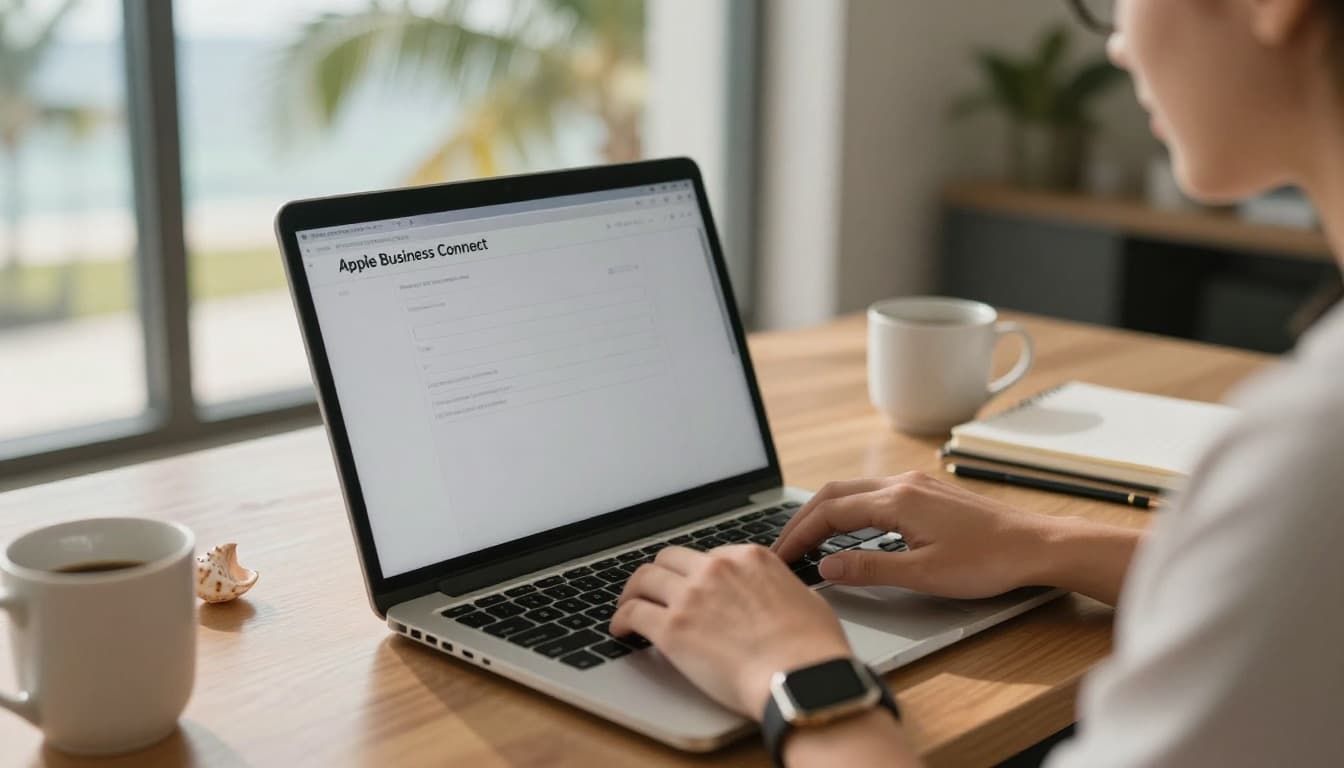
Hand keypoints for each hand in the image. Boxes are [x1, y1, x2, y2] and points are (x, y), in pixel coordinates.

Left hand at [612, 544, 852, 718]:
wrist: (801, 678)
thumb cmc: (812, 649)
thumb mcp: (804, 598)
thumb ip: (778, 588)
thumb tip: (773, 596)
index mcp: (748, 558)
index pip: (707, 555)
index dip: (694, 573)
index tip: (689, 586)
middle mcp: (716, 569)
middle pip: (670, 559)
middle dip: (659, 574)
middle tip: (653, 590)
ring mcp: (691, 596)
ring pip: (644, 579)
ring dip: (633, 593)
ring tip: (628, 606)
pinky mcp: (672, 628)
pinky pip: (633, 613)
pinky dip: (621, 619)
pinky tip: (621, 630)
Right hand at [773, 471, 1057, 598]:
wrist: (1037, 546)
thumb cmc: (988, 561)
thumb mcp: (924, 574)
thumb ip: (870, 569)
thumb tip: (826, 566)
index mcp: (897, 500)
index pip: (830, 512)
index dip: (799, 534)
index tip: (780, 555)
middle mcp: (902, 483)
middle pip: (835, 493)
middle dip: (803, 518)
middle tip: (783, 546)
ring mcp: (916, 485)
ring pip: (854, 490)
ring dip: (825, 512)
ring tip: (806, 538)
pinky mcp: (928, 493)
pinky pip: (874, 493)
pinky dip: (849, 510)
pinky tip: (848, 529)